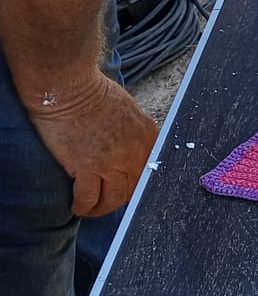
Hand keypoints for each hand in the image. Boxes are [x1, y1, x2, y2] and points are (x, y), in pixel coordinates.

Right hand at [29, 72, 157, 217]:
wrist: (69, 88)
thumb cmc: (92, 93)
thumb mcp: (128, 111)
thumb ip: (134, 134)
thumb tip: (130, 152)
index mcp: (148, 136)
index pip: (150, 172)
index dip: (137, 185)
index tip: (127, 190)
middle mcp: (135, 152)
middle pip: (133, 189)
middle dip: (119, 198)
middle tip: (106, 201)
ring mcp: (112, 162)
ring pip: (113, 199)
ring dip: (101, 207)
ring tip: (90, 208)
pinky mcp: (87, 168)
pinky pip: (89, 198)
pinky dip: (82, 206)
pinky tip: (77, 206)